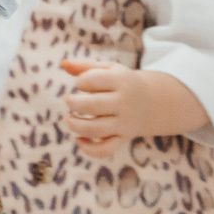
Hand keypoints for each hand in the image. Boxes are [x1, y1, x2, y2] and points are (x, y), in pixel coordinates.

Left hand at [57, 59, 207, 157]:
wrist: (150, 102)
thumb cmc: (121, 83)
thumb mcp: (108, 70)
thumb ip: (84, 66)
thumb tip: (63, 63)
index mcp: (121, 81)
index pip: (93, 80)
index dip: (80, 81)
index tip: (80, 83)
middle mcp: (124, 103)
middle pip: (93, 106)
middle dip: (74, 103)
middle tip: (68, 100)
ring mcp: (124, 123)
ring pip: (96, 130)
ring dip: (76, 126)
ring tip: (69, 119)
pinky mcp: (123, 138)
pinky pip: (106, 149)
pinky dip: (90, 150)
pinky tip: (80, 140)